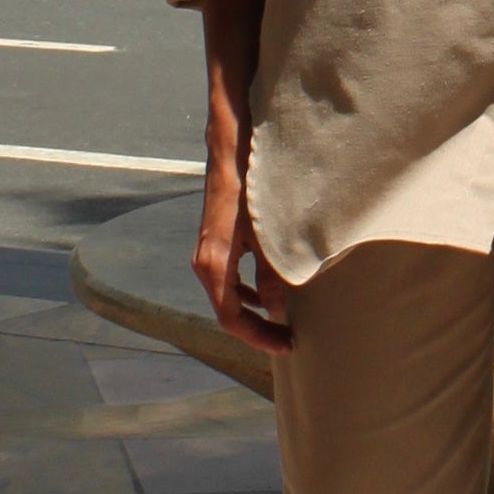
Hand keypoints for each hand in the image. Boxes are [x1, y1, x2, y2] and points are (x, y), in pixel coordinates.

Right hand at [193, 143, 293, 354]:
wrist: (232, 148)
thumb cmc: (253, 186)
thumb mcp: (269, 233)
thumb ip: (273, 274)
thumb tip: (277, 310)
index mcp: (214, 263)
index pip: (232, 318)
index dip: (259, 337)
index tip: (287, 345)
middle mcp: (204, 262)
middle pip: (228, 312)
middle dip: (258, 329)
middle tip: (289, 339)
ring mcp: (208, 252)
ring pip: (228, 297)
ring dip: (253, 313)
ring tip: (282, 322)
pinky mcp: (216, 242)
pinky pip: (229, 280)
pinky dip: (247, 293)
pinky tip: (270, 294)